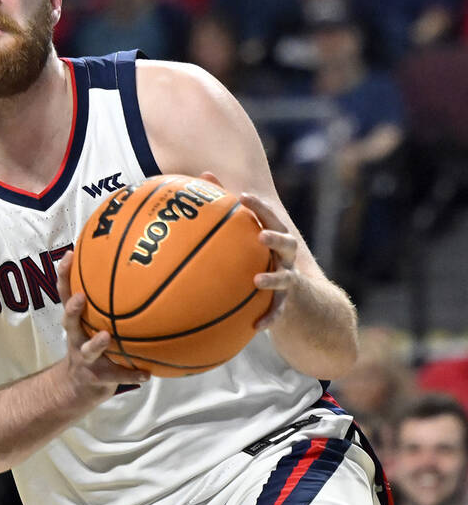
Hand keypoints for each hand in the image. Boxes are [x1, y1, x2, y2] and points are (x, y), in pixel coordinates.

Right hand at [57, 249, 148, 388]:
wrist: (76, 387)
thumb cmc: (88, 346)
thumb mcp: (89, 326)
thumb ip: (101, 305)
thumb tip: (127, 272)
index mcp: (75, 323)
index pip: (65, 295)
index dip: (64, 276)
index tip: (69, 255)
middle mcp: (75, 338)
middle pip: (69, 321)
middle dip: (73, 309)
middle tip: (81, 297)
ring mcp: (84, 359)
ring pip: (88, 350)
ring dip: (97, 343)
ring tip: (106, 337)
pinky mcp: (98, 378)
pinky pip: (117, 375)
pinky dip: (131, 374)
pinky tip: (146, 374)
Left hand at [239, 192, 298, 329]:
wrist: (302, 303)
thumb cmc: (265, 262)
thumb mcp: (249, 241)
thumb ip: (227, 214)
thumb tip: (202, 178)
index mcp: (274, 239)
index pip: (270, 217)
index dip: (259, 207)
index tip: (242, 197)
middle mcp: (286, 257)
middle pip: (287, 242)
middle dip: (275, 237)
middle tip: (260, 235)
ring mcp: (290, 281)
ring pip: (287, 278)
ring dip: (274, 278)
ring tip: (257, 280)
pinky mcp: (289, 305)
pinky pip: (280, 312)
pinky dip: (270, 318)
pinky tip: (257, 326)